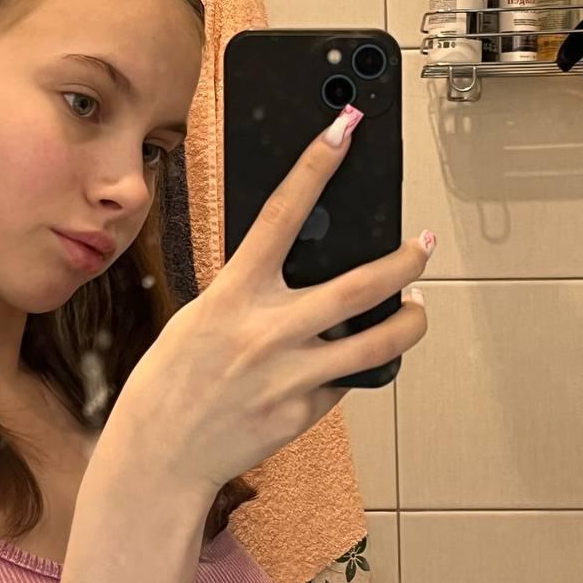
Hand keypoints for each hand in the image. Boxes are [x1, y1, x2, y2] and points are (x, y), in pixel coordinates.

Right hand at [102, 107, 429, 497]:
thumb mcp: (201, 317)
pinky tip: (348, 362)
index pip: (282, 214)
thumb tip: (300, 274)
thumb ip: (250, 294)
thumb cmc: (171, 380)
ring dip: (410, 320)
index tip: (344, 127)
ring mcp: (292, 375)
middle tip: (423, 244)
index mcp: (232, 295)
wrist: (159, 455)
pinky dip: (353, 368)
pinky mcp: (304, 412)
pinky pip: (346, 382)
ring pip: (378, 342)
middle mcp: (268, 331)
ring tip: (419, 307)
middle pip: (360, 286)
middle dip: (404, 261)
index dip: (316, 165)